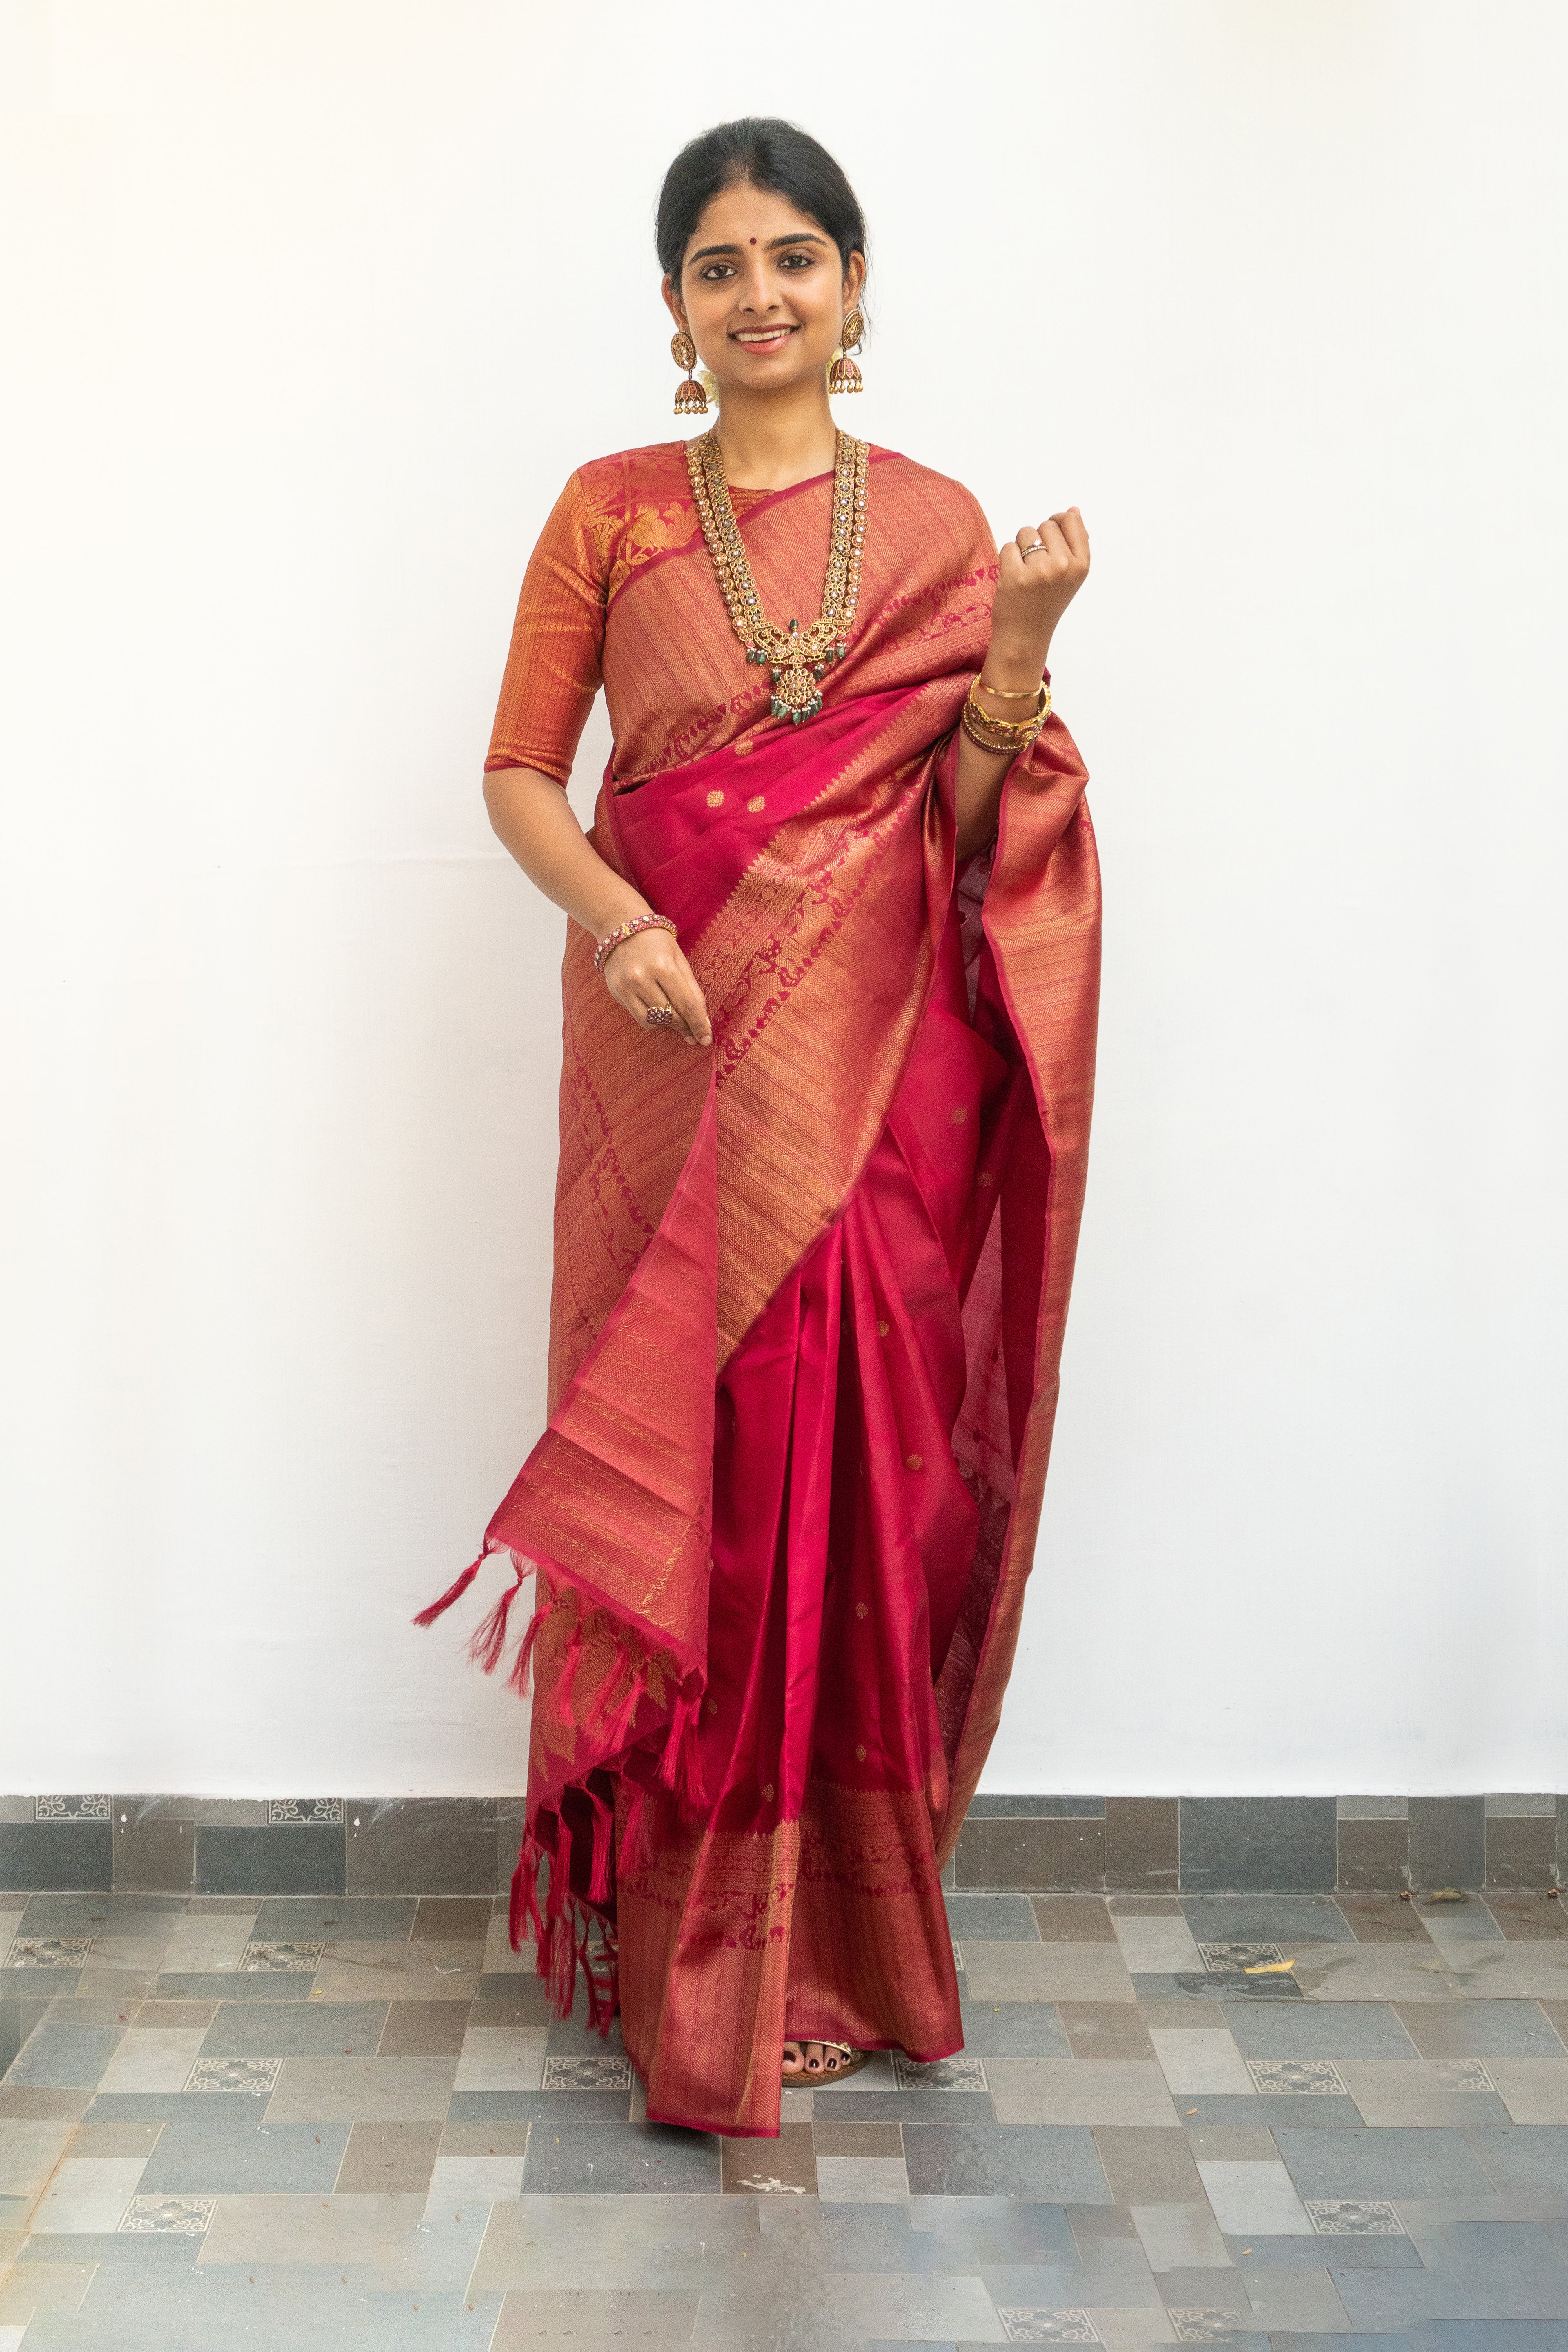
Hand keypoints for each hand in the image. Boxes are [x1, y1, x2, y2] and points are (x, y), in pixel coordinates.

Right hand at [601, 926, 712, 1046]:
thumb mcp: (679, 959)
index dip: (699, 1024)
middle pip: (671, 1016)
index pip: (687, 1004)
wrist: (621, 926)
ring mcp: (626, 987)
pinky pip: (640, 1018)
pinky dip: (654, 1020)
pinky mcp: (616, 993)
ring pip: (655, 1022)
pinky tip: (658, 1010)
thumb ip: (692, 990)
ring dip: (670, 1024)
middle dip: (686, 1026)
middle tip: (693, 1030)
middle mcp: (642, 978)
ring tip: (675, 1017)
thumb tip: (703, 1023)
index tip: (707, 1039)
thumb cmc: (657, 942)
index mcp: (663, 966)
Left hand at [983, 509, 1089, 685]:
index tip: (1051, 541)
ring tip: (1025, 572)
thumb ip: (1075, 544)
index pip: (1071, 520)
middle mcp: (1064, 566)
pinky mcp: (1015, 575)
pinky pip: (1008, 547)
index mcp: (1081, 564)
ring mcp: (1039, 571)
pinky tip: (1013, 579)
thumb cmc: (1046, 604)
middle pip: (1046, 525)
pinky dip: (1006, 560)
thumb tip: (1073, 511)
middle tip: (1037, 566)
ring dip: (1021, 548)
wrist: (1025, 637)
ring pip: (1025, 533)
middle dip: (1038, 540)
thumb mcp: (1071, 577)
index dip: (1057, 523)